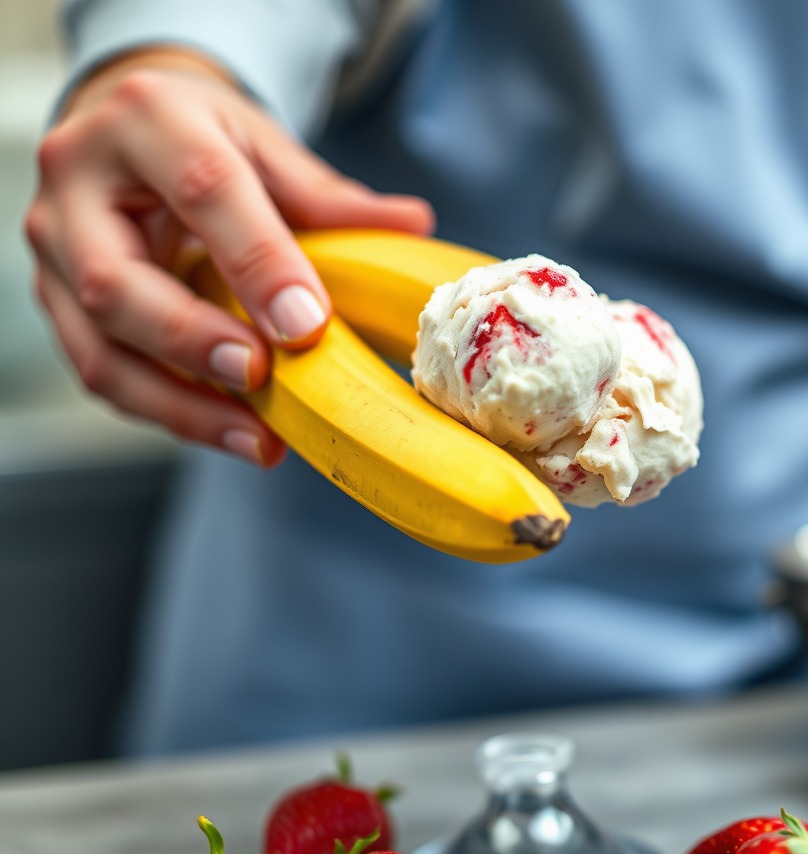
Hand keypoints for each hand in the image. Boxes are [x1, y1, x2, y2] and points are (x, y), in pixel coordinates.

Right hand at [24, 48, 434, 465]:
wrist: (122, 135)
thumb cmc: (198, 137)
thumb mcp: (262, 144)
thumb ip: (326, 194)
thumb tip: (413, 224)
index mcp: (145, 120)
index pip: (202, 190)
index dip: (258, 262)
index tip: (308, 323)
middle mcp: (77, 186)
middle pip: (118, 284)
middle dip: (193, 342)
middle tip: (262, 376)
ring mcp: (56, 254)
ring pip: (101, 351)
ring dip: (182, 406)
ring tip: (259, 440)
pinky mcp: (58, 305)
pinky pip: (106, 375)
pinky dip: (173, 413)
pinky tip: (236, 432)